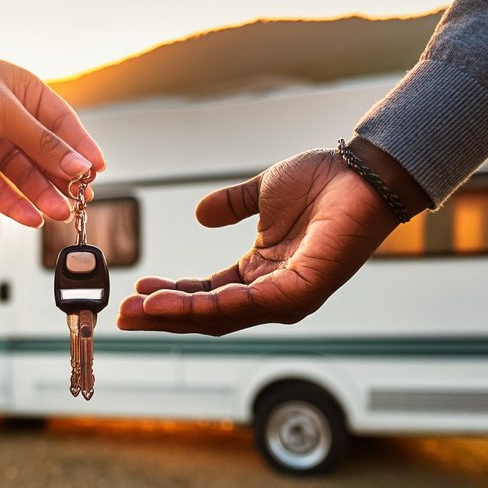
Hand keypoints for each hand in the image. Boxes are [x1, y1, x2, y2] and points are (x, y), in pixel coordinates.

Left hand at [0, 52, 105, 226]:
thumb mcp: (3, 110)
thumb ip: (41, 142)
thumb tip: (77, 165)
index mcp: (26, 95)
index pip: (63, 126)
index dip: (81, 149)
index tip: (97, 171)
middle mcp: (12, 121)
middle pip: (47, 156)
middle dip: (64, 179)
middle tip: (82, 199)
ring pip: (26, 177)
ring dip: (44, 196)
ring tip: (60, 213)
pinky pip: (0, 191)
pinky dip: (16, 205)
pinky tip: (32, 218)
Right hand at [117, 142, 429, 334]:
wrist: (363, 170)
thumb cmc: (324, 182)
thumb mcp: (263, 193)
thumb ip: (232, 205)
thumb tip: (200, 212)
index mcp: (261, 273)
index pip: (208, 295)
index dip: (171, 296)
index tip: (136, 291)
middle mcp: (272, 292)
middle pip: (208, 314)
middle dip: (163, 316)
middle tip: (123, 315)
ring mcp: (289, 296)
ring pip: (223, 315)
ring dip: (178, 314)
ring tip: (140, 310)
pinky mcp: (303, 290)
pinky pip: (251, 304)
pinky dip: (214, 304)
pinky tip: (181, 301)